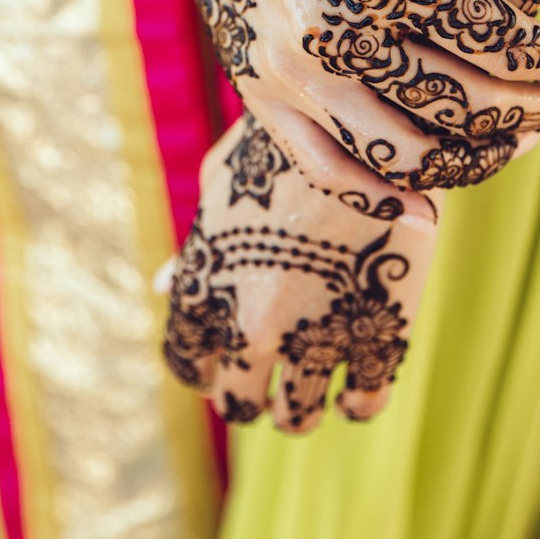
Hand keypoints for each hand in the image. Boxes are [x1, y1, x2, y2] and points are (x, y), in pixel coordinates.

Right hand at [99, 0, 539, 189]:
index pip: (494, 40)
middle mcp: (334, 34)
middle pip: (462, 102)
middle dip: (536, 108)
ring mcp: (291, 69)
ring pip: (405, 151)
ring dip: (476, 157)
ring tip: (522, 139)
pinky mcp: (257, 86)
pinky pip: (324, 165)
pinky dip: (379, 196)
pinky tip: (428, 210)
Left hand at [160, 114, 438, 432]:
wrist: (363, 122)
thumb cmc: (285, 141)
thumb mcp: (223, 184)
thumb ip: (196, 244)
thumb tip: (163, 284)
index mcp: (205, 289)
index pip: (187, 364)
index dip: (205, 369)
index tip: (222, 366)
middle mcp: (249, 327)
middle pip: (239, 403)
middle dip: (253, 397)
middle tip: (272, 384)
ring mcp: (313, 338)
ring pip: (298, 416)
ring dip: (302, 410)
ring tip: (316, 398)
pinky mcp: (376, 335)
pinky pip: (365, 401)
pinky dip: (359, 405)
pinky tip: (358, 395)